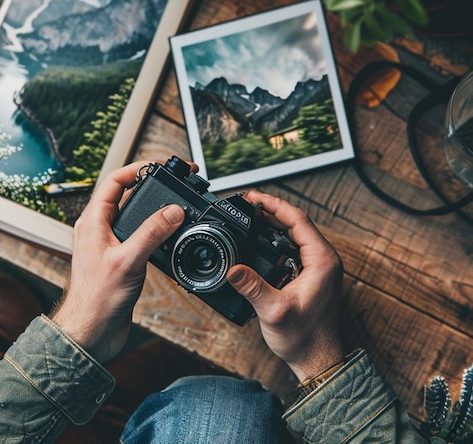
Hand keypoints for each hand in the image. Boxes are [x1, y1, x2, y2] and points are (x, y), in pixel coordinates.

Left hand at [52, 161, 184, 362]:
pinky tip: (168, 235)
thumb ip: (152, 233)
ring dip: (152, 207)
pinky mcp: (120, 259)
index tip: (159, 165)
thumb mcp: (128, 260)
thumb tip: (173, 211)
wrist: (91, 332)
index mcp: (93, 221)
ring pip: (132, 215)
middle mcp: (99, 228)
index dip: (137, 168)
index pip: (114, 181)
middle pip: (124, 194)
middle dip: (148, 184)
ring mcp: (109, 243)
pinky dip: (154, 230)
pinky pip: (138, 235)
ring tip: (173, 202)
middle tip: (172, 180)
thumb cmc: (96, 299)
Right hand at [227, 192, 344, 380]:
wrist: (317, 360)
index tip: (253, 198)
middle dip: (270, 210)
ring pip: (295, 232)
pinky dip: (276, 238)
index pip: (298, 219)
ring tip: (250, 217)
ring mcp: (319, 266)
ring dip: (273, 223)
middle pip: (296, 222)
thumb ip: (253, 287)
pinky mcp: (312, 274)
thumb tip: (233, 268)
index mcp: (322, 261)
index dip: (273, 205)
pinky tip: (260, 240)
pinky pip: (293, 246)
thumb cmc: (305, 339)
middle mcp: (324, 259)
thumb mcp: (274, 311)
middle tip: (247, 204)